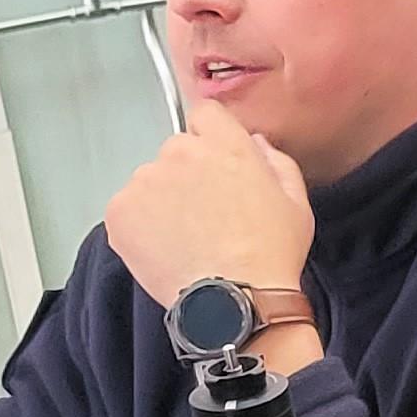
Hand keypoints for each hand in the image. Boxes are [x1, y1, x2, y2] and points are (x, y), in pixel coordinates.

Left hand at [105, 97, 318, 333]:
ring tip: (185, 240)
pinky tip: (165, 250)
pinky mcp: (120, 211)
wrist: (234, 302)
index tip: (213, 165)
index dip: (210, 139)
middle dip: (186, 176)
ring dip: (162, 202)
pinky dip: (140, 228)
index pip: (205, 114)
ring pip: (150, 182)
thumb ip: (276, 161)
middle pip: (176, 151)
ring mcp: (146, 181)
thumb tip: (256, 144)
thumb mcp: (296, 204)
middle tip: (204, 216)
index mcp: (225, 144)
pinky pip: (127, 210)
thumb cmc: (270, 256)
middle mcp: (181, 152)